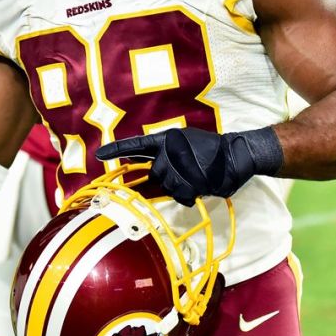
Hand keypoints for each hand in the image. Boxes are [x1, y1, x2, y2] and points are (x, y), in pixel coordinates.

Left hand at [95, 127, 282, 206]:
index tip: (98, 155)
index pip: (136, 145)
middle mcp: (170, 151)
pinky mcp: (192, 182)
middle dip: (168, 178)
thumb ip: (161, 152)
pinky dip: (189, 195)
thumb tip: (140, 164)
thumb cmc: (209, 150)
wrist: (237, 154)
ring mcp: (180, 167)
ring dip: (181, 187)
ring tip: (197, 176)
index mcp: (167, 139)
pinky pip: (181, 196)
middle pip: (155, 175)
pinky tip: (201, 185)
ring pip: (168, 187)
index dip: (117, 150)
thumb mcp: (182, 143)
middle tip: (188, 171)